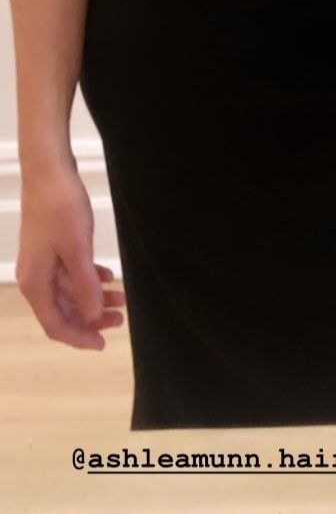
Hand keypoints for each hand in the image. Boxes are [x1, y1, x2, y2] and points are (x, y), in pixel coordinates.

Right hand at [16, 162, 125, 350]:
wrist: (48, 169)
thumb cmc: (60, 208)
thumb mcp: (77, 249)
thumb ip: (85, 285)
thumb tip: (91, 318)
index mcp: (35, 283)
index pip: (55, 324)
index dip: (79, 337)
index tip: (103, 344)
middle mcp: (35, 277)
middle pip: (63, 310)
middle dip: (91, 318)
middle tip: (121, 319)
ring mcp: (42, 261)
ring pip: (69, 291)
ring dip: (94, 297)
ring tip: (122, 298)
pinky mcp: (51, 246)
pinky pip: (70, 273)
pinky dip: (89, 278)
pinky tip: (108, 276)